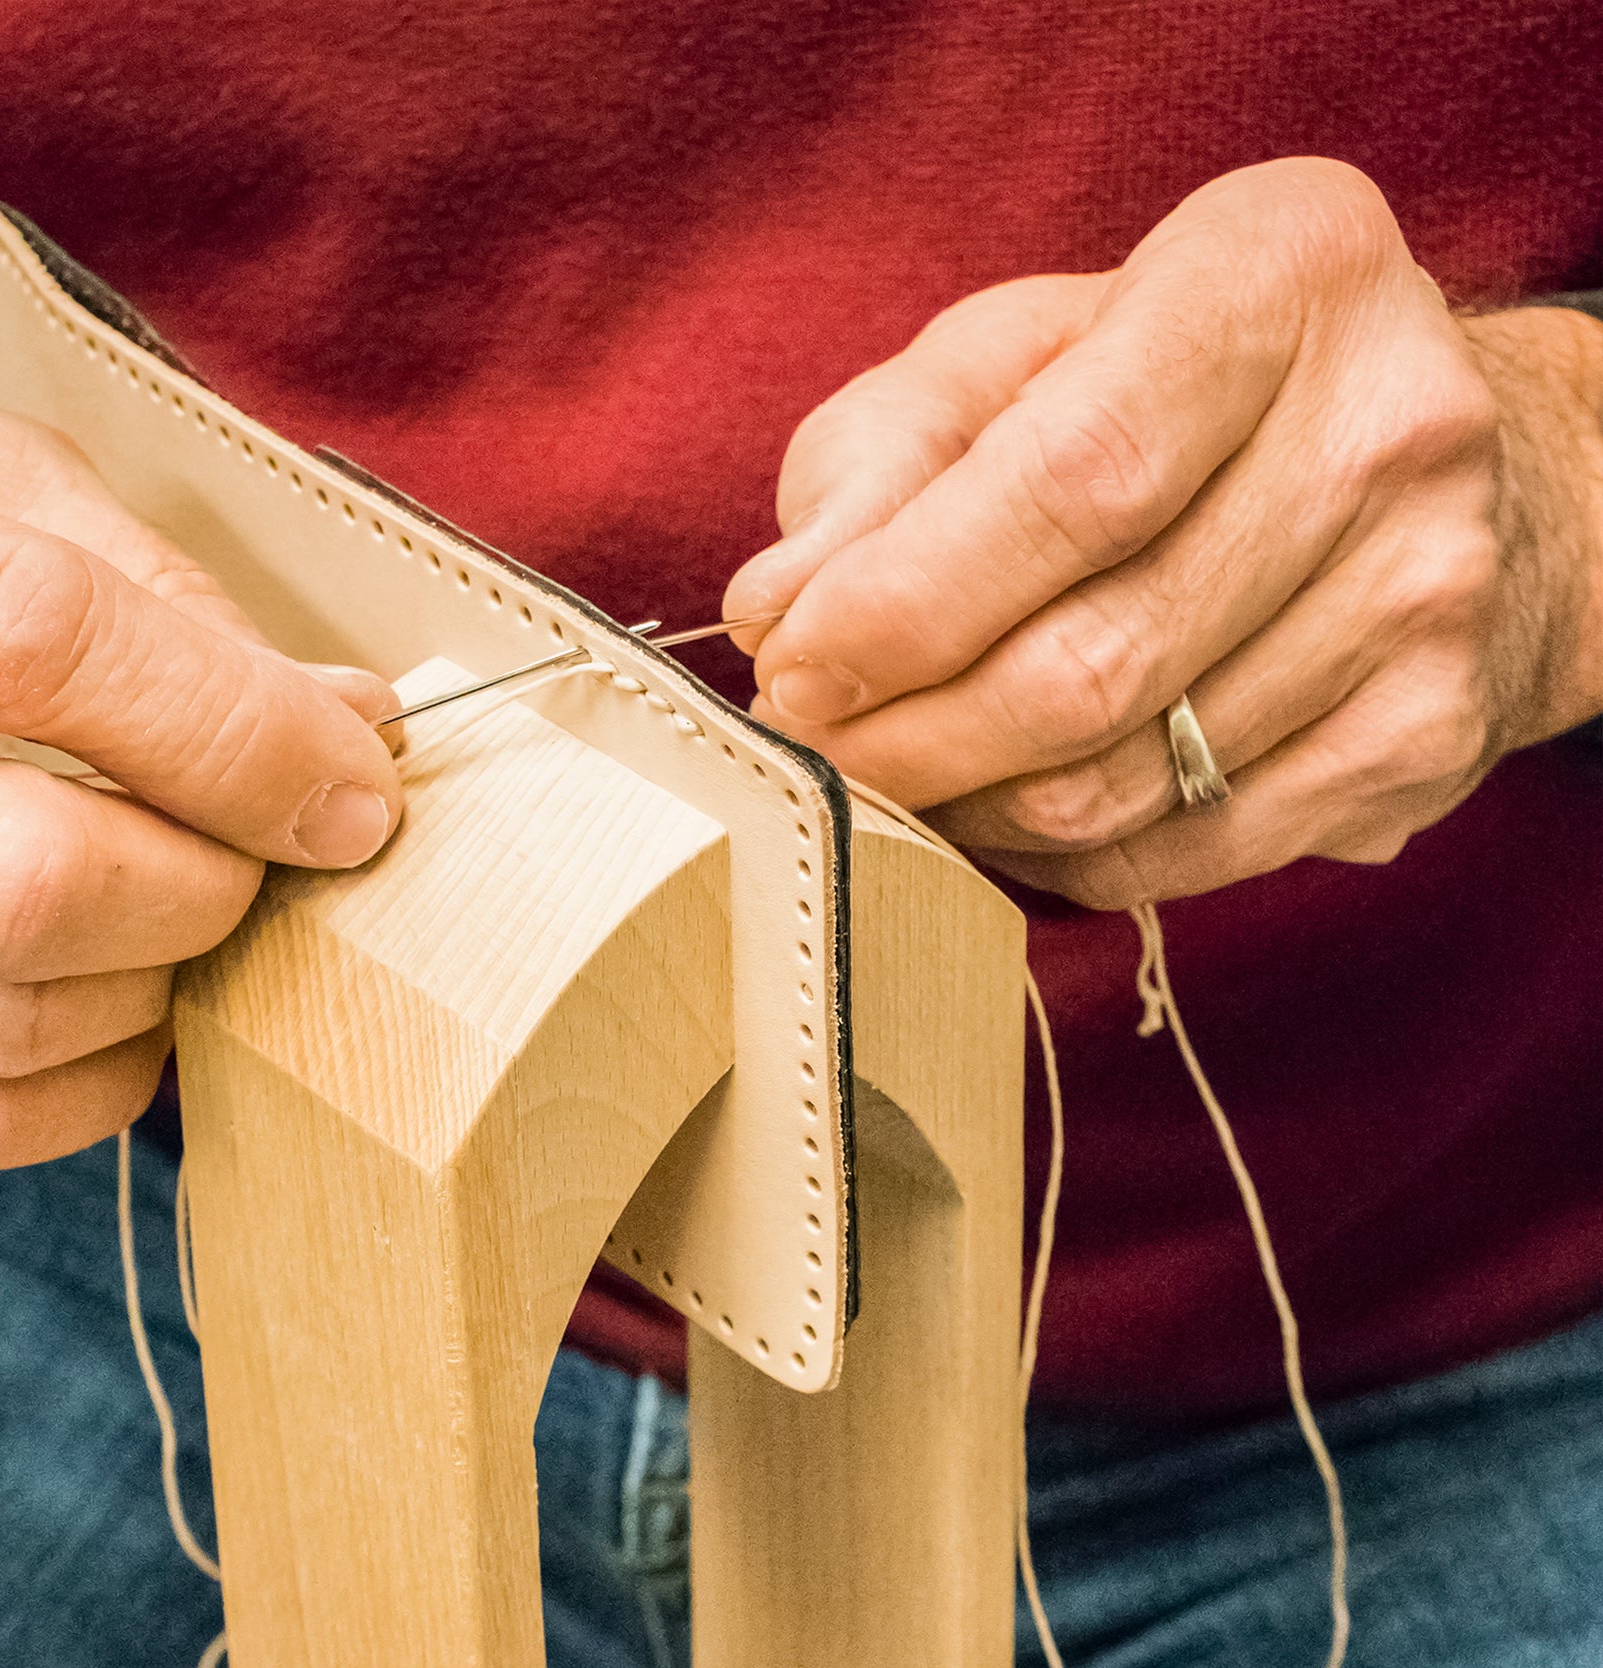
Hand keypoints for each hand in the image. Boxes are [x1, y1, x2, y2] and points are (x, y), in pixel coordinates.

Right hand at [0, 384, 403, 1170]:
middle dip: (210, 889)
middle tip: (264, 857)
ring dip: (161, 989)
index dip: (238, 733)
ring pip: (2, 1028)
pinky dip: (88, 1089)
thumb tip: (340, 718)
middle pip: (23, 884)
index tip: (355, 781)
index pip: (33, 642)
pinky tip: (114, 1014)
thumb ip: (126, 573)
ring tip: (183, 915)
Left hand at [725, 158, 1602, 906]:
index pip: (1073, 482)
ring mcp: (1427, 597)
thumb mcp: (1010, 362)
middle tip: (819, 750)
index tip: (796, 670)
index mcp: (1277, 274)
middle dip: (913, 738)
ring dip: (969, 808)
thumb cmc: (1167, 396)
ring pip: (1127, 781)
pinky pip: (1184, 851)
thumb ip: (880, 463)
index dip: (908, 605)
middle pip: (1097, 659)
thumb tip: (772, 609)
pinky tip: (1003, 809)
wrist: (1431, 469)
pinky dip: (1059, 855)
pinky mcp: (1429, 735)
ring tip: (897, 775)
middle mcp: (1388, 429)